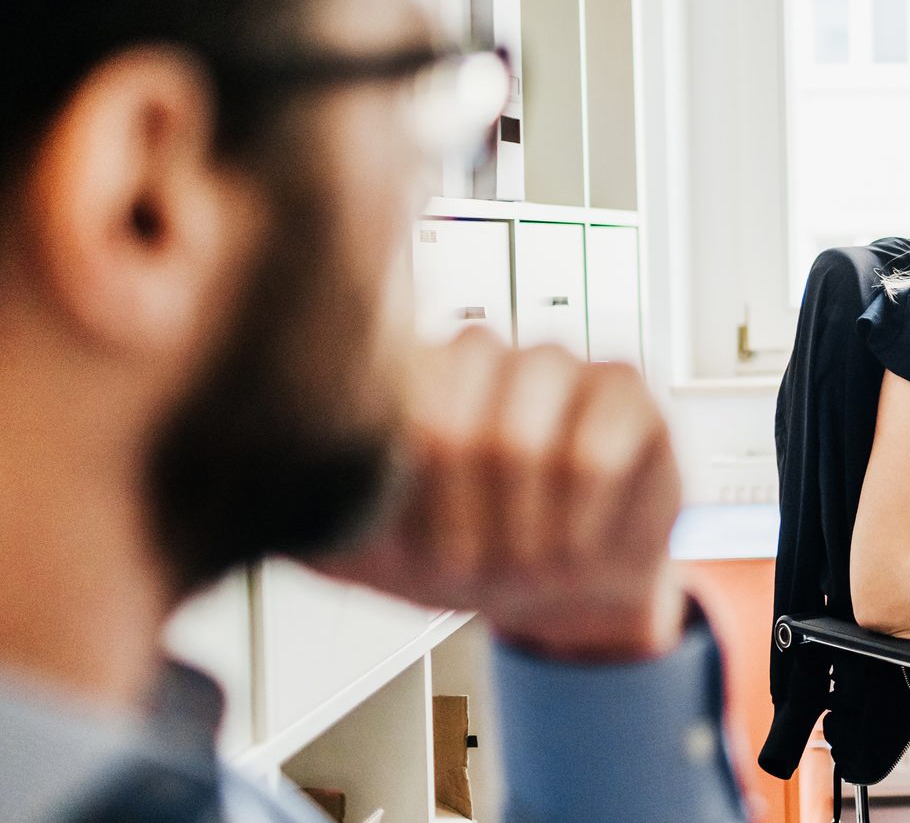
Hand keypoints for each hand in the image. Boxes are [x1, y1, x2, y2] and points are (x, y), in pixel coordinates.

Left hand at [315, 328, 687, 662]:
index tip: (417, 558)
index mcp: (406, 376)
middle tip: (475, 567)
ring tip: (527, 559)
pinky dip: (579, 519)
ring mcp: (554, 362)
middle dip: (464, 526)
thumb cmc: (465, 559)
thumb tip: (250, 496)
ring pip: (522, 439)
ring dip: (523, 529)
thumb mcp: (362, 551)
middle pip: (453, 427)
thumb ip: (304, 514)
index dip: (406, 505)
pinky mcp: (624, 387)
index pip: (384, 412)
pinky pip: (593, 452)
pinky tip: (575, 539)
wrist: (567, 592)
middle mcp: (478, 352)